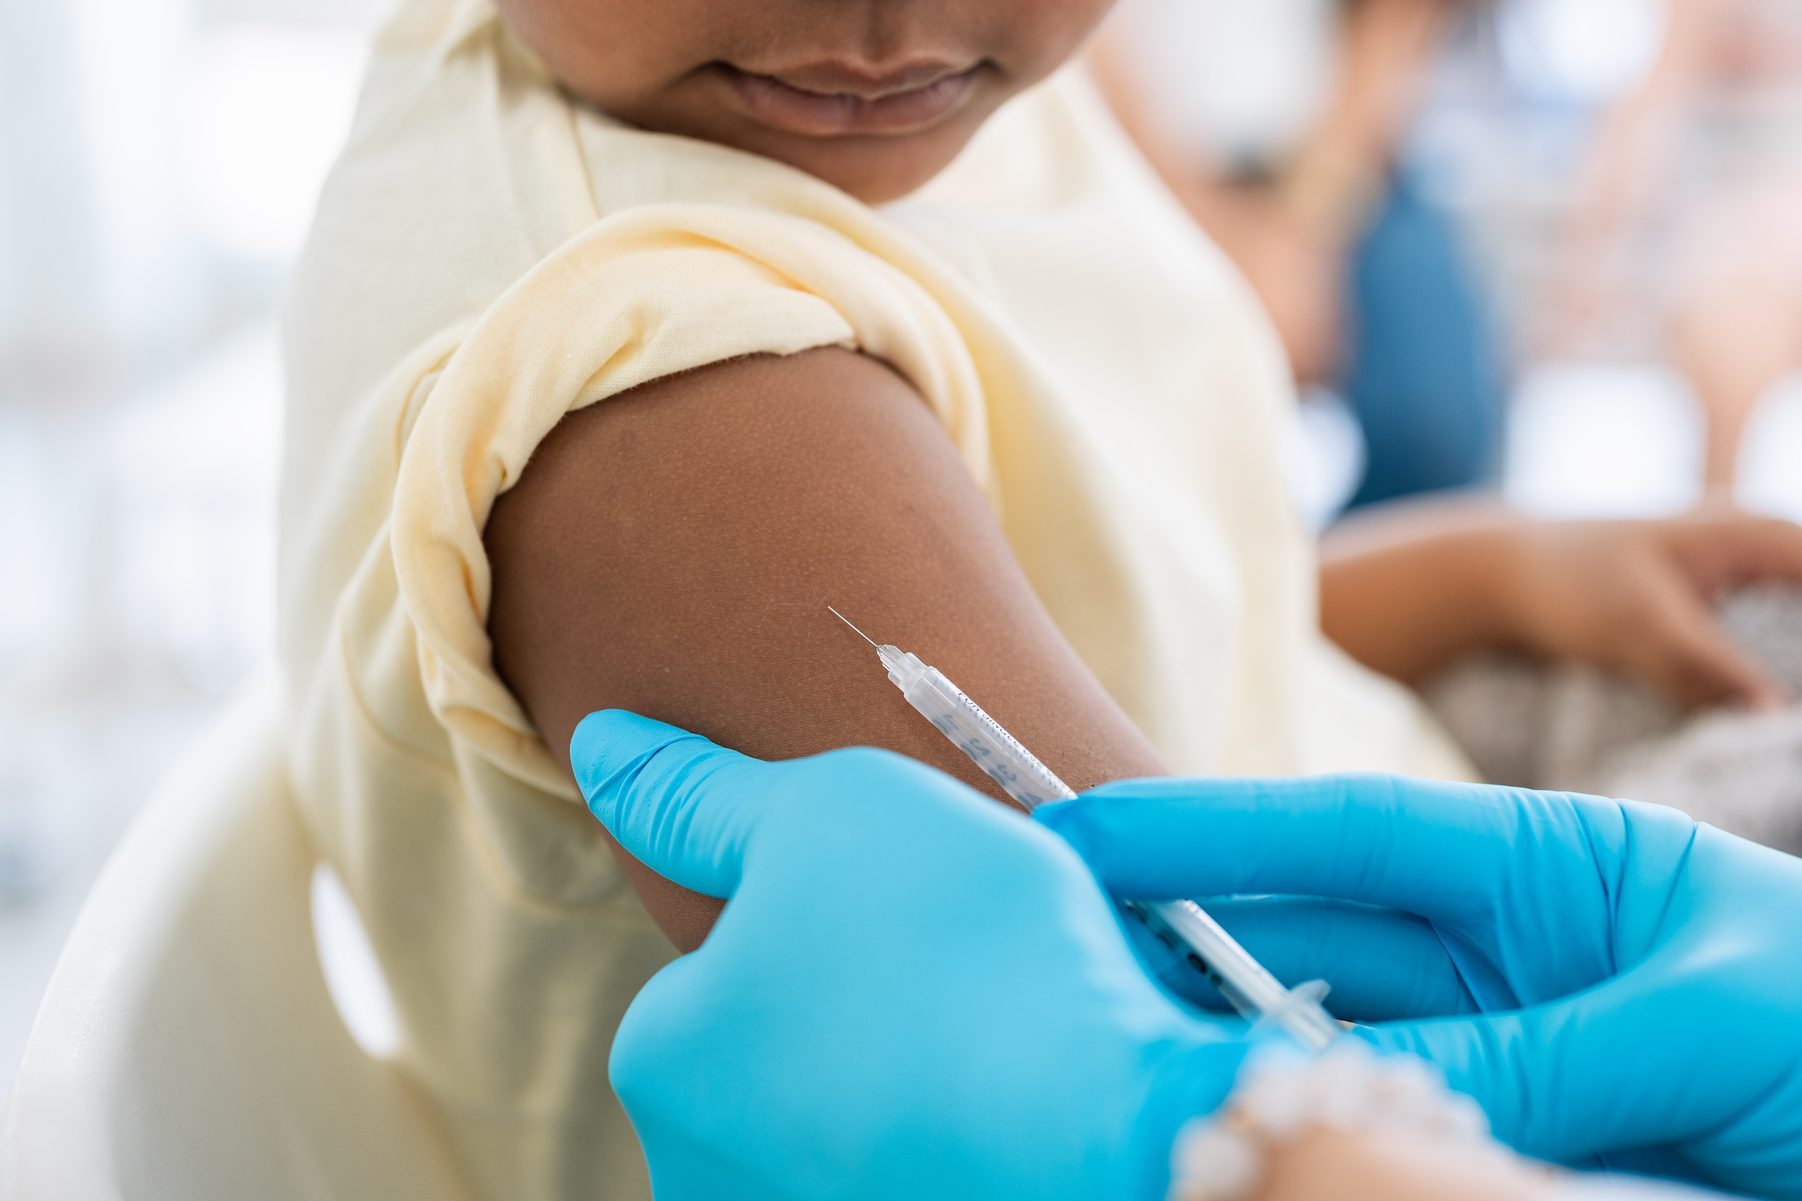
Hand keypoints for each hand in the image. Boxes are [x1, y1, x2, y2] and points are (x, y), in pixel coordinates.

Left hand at [570, 711, 1252, 1200]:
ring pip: (843, 1114)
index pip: (718, 966)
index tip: (901, 912)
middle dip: (850, 1006)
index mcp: (660, 1059)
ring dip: (900, 1071)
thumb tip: (598, 746)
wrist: (1116, 1118)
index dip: (821, 917)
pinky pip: (905, 1160)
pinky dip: (945, 1132)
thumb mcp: (821, 808)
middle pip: (777, 1051)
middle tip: (950, 974)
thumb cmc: (958, 946)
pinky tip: (1005, 1100)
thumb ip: (694, 790)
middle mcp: (699, 1172)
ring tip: (989, 1034)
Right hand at [1038, 776, 1801, 1198]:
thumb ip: (1540, 1056)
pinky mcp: (1520, 1129)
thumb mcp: (1706, 1021)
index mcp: (1549, 863)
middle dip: (1196, 945)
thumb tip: (1375, 1101)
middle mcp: (1507, 946)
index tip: (1089, 830)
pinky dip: (1337, 1126)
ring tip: (1151, 1063)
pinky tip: (1273, 1131)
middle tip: (1078, 964)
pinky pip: (1405, 1116)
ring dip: (1250, 1053)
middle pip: (1313, 937)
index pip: (1344, 828)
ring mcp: (1507, 1042)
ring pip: (1340, 1040)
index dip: (1206, 827)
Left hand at [1495, 508, 1801, 709]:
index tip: (1799, 713)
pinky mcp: (1723, 606)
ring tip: (1783, 739)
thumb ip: (1713, 672)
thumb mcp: (1643, 627)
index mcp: (1765, 534)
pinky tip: (1774, 722)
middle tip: (1790, 737)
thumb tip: (1778, 724)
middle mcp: (1768, 545)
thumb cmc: (1567, 583)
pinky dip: (1784, 670)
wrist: (1500, 572)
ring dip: (1794, 670)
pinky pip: (1781, 638)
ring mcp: (1748, 573)